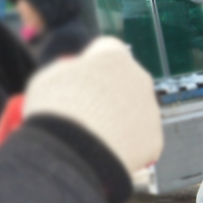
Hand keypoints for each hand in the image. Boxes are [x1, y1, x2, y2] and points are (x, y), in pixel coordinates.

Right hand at [22, 37, 163, 171]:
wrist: (71, 151)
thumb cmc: (55, 112)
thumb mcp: (48, 79)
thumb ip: (66, 72)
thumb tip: (72, 73)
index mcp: (113, 57)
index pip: (109, 50)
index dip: (93, 64)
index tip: (83, 77)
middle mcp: (138, 79)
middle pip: (126, 82)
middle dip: (110, 94)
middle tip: (88, 111)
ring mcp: (150, 110)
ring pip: (136, 112)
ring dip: (119, 120)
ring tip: (94, 136)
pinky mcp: (154, 139)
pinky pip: (140, 140)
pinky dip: (127, 146)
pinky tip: (106, 151)